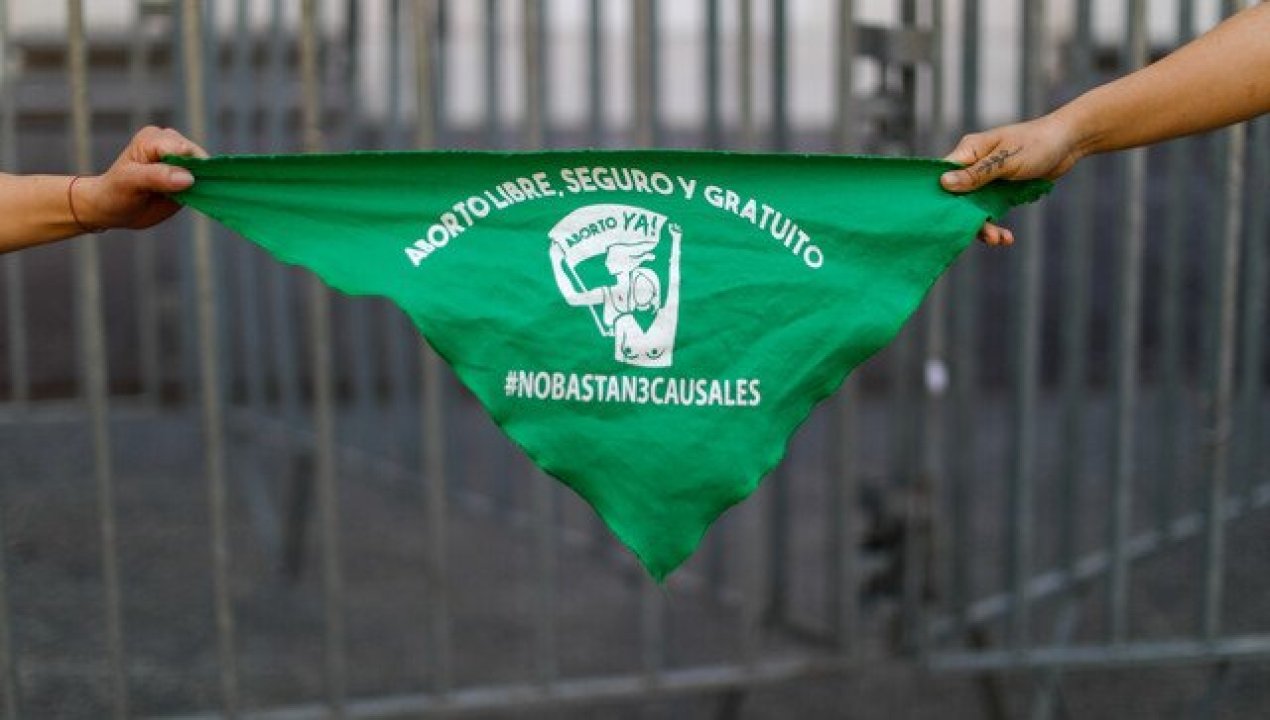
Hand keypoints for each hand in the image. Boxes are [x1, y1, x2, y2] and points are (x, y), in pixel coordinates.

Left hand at [74, 126, 208, 230]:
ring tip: (179, 197)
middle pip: (199, 158)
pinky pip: (206, 181)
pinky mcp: (189, 175)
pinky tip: (188, 199)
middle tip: (176, 194)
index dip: (188, 168)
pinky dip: (204, 191)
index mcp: (155, 139)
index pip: (184, 149)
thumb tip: (188, 177)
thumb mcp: (130, 183)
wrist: (113, 209)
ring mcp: (182, 160)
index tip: (177, 188)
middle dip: (196, 176)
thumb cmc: (115, 193)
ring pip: (207, 170)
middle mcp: (171, 144)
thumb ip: (157, 176)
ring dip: (202, 185)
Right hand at [940, 114, 1082, 245]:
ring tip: (999, 240)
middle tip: (987, 236)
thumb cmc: (1037, 144)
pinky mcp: (999, 190)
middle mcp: (973, 165)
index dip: (940, 197)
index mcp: (968, 151)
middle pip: (957, 197)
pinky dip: (996, 224)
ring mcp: (985, 179)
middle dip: (969, 219)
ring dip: (984, 226)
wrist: (1068, 144)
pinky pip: (989, 211)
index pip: (942, 175)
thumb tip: (944, 184)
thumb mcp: (1006, 161)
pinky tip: (1007, 237)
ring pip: (974, 208)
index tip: (942, 219)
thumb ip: (976, 174)